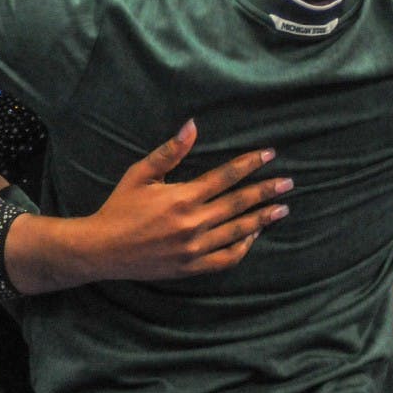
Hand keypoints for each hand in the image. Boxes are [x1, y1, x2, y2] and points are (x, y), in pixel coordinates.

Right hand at [84, 118, 290, 280]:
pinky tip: (253, 235)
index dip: (249, 164)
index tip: (269, 154)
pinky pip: (226, 259)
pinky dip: (242, 247)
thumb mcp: (141, 173)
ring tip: (282, 208)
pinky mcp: (191, 267)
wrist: (103, 249)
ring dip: (262, 219)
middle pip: (238, 203)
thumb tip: (192, 125)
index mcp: (182, 197)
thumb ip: (170, 151)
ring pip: (237, 231)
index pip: (225, 177)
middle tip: (289, 182)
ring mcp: (194, 248)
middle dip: (266, 191)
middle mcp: (193, 223)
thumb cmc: (120, 206)